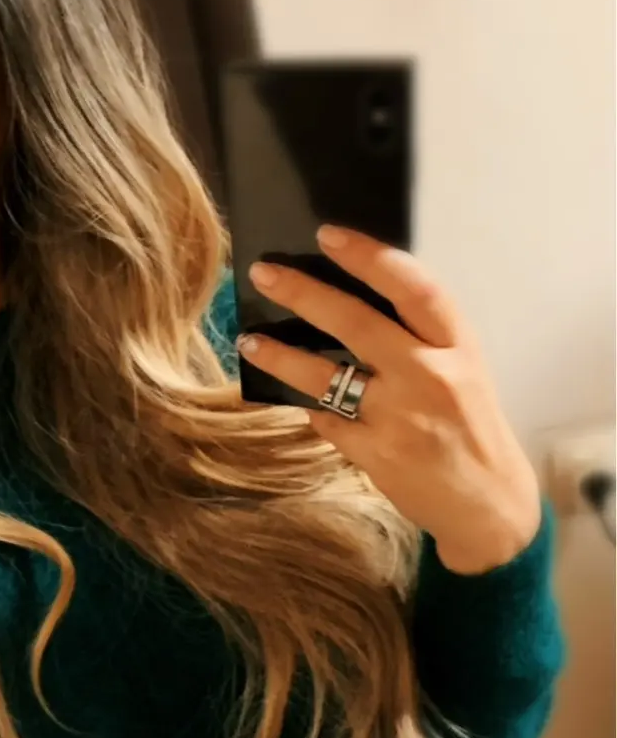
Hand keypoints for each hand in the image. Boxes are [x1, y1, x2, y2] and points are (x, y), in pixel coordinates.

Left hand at [237, 225, 543, 573]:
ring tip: (250, 342)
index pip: (413, 287)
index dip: (369, 257)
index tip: (328, 236)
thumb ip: (417, 337)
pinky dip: (307, 406)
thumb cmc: (468, 425)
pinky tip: (289, 394)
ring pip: (327, 377)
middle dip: (305, 293)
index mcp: (456, 346)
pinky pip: (327, 421)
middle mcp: (430, 376)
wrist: (487, 501)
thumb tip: (350, 300)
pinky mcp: (377, 456)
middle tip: (264, 272)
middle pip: (358, 323)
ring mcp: (401, 418)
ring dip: (282, 356)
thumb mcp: (460, 369)